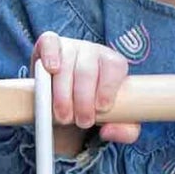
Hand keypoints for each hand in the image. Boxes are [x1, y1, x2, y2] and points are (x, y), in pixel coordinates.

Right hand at [33, 31, 141, 150]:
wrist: (65, 107)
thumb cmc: (92, 110)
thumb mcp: (115, 122)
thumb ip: (124, 131)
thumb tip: (108, 131)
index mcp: (113, 63)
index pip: (115, 67)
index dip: (107, 88)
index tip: (101, 109)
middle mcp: (92, 51)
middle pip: (87, 70)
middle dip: (83, 100)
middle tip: (81, 121)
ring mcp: (70, 45)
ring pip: (66, 64)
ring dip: (63, 93)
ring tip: (63, 115)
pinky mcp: (49, 44)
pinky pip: (49, 42)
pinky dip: (50, 55)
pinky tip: (52, 70)